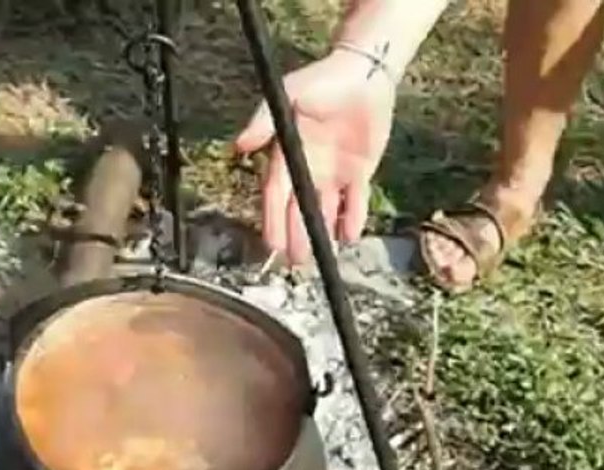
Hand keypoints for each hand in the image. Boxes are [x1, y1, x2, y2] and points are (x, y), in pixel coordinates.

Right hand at [235, 50, 396, 263]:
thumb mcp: (290, 95)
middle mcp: (309, 170)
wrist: (364, 73)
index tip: (271, 244)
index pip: (278, 195)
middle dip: (295, 236)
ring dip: (321, 235)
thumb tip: (239, 145)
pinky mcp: (359, 173)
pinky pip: (355, 202)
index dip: (273, 220)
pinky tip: (348, 237)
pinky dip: (352, 219)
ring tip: (317, 258)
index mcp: (288, 155)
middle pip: (299, 209)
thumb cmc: (322, 80)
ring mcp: (334, 174)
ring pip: (325, 211)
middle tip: (293, 262)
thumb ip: (265, 121)